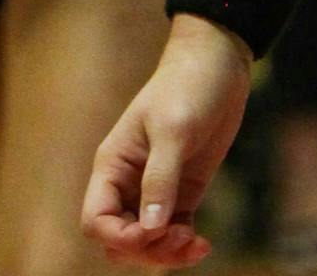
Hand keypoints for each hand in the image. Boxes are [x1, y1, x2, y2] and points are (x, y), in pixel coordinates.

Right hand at [82, 14, 253, 266]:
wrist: (219, 63)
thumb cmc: (188, 86)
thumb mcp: (173, 129)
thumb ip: (161, 178)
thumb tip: (151, 227)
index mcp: (113, 165)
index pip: (96, 220)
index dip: (118, 237)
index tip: (151, 232)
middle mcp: (128, 183)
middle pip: (120, 240)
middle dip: (146, 251)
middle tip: (180, 239)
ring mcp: (156, 190)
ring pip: (147, 242)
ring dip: (166, 254)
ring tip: (196, 244)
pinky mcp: (183, 191)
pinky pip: (173, 232)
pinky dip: (183, 245)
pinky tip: (203, 244)